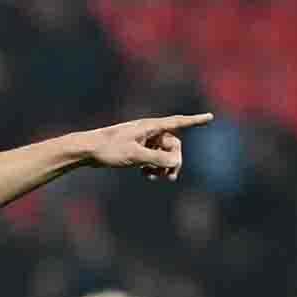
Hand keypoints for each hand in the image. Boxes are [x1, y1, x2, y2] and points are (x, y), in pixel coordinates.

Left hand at [85, 113, 213, 181]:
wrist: (87, 151)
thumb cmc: (109, 149)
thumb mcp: (135, 156)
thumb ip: (157, 159)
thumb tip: (175, 162)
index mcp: (150, 126)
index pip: (178, 122)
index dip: (195, 121)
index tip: (210, 118)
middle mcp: (148, 131)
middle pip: (172, 145)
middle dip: (174, 161)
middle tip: (171, 177)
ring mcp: (142, 140)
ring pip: (162, 154)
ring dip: (163, 166)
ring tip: (157, 179)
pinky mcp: (135, 149)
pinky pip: (152, 158)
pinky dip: (153, 167)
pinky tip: (146, 176)